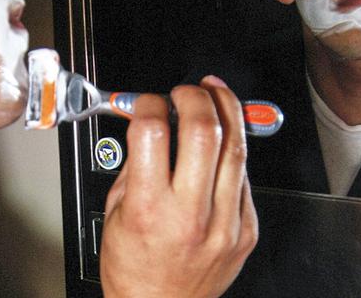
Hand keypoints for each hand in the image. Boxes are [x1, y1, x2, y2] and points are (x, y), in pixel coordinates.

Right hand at [99, 76, 257, 297]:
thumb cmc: (134, 270)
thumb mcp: (115, 213)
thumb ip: (134, 166)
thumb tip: (149, 125)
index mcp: (149, 208)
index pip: (153, 132)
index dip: (150, 104)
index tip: (149, 102)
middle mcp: (190, 214)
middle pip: (204, 131)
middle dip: (195, 97)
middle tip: (188, 91)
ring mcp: (224, 223)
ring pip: (236, 148)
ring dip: (226, 110)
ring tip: (216, 94)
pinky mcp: (245, 230)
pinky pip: (244, 177)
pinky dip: (232, 151)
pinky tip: (222, 142)